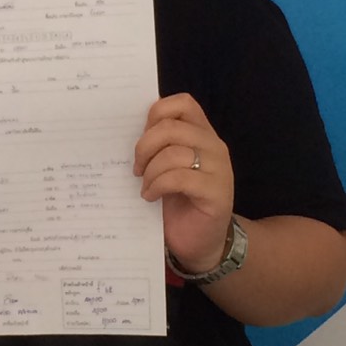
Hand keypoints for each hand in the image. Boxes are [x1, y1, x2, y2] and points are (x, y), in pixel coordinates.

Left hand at [134, 93, 233, 273]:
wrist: (200, 242)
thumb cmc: (178, 202)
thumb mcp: (165, 166)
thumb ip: (158, 144)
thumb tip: (126, 125)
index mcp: (202, 133)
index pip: (182, 103)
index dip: (156, 114)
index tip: (141, 136)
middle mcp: (214, 146)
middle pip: (171, 127)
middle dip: (144, 146)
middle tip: (136, 168)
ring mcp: (219, 169)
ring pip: (174, 153)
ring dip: (150, 170)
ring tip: (145, 185)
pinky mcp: (216, 193)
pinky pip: (180, 178)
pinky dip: (158, 186)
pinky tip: (150, 196)